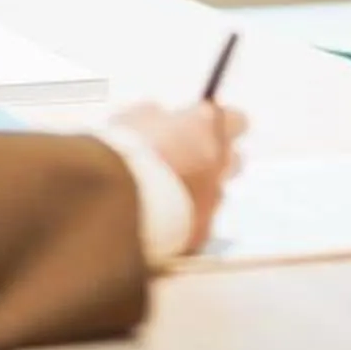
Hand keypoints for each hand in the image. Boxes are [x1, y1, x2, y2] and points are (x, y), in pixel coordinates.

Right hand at [113, 101, 246, 252]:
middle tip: (189, 161)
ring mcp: (212, 199)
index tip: (207, 127)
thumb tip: (161, 120)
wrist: (113, 201)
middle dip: (215, 160)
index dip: (219, 125)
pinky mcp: (200, 231)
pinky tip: (162, 220)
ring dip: (198, 192)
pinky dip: (185, 221)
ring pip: (216, 194)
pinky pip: (200, 223)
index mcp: (207, 127)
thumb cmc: (122, 155)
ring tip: (167, 195)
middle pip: (234, 160)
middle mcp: (218, 163)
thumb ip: (158, 118)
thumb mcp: (135, 119)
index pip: (236, 121)